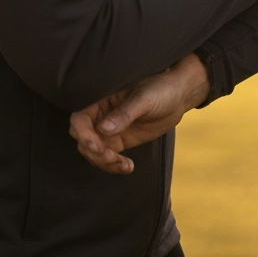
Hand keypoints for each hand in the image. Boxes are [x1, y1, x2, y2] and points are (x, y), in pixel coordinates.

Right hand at [68, 53, 209, 174]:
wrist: (178, 97)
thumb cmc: (161, 89)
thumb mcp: (144, 99)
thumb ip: (124, 113)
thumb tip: (103, 129)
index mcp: (101, 98)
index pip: (80, 118)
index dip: (84, 134)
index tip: (97, 147)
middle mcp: (100, 115)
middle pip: (82, 138)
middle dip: (93, 151)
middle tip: (112, 158)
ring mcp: (108, 129)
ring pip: (92, 151)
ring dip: (103, 162)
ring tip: (123, 165)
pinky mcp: (118, 141)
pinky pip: (107, 157)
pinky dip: (113, 165)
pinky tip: (128, 167)